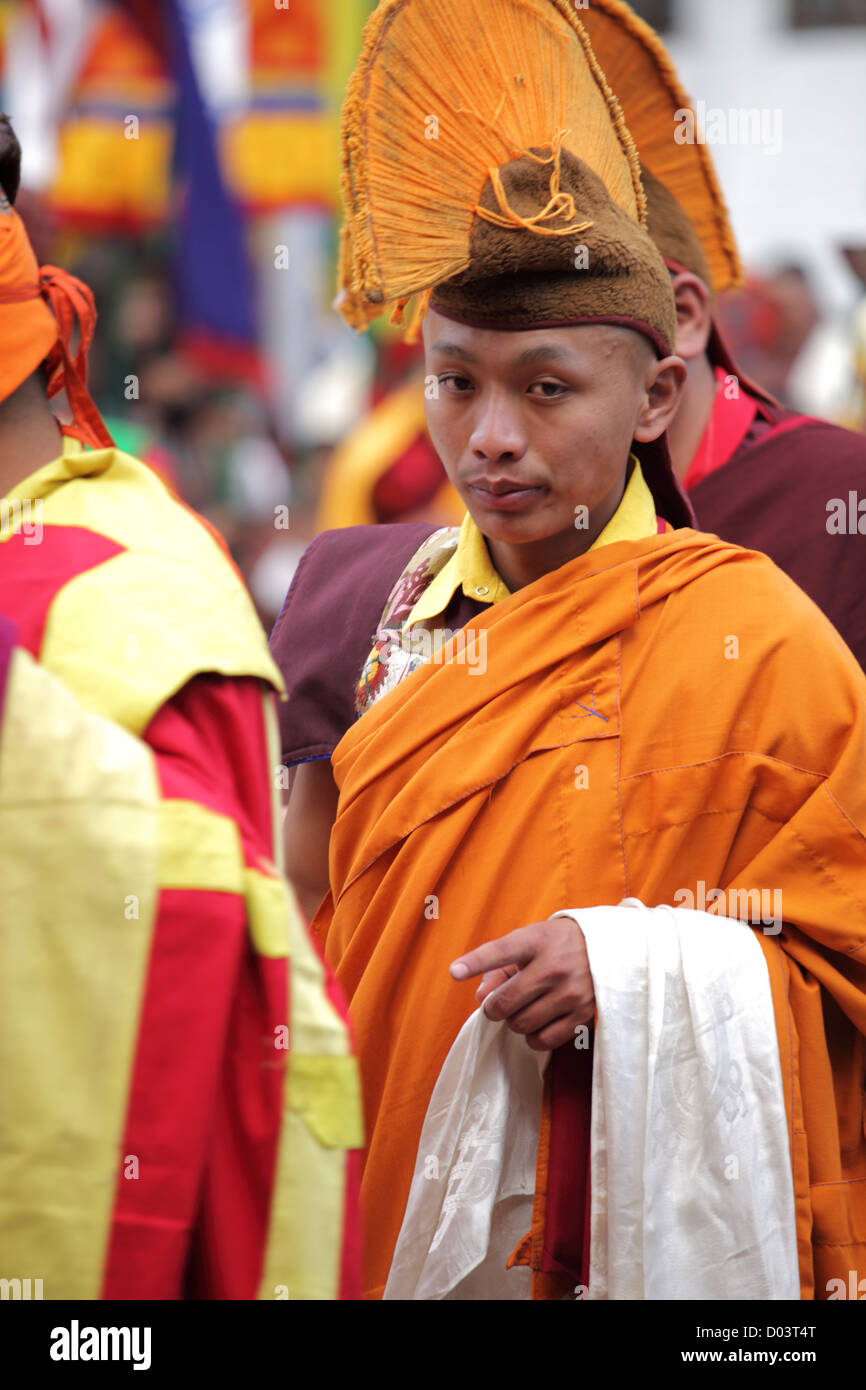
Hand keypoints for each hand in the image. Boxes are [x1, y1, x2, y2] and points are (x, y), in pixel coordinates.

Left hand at [450, 917, 594, 1051]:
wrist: (611, 949)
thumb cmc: (558, 945)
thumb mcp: (529, 941)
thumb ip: (499, 966)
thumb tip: (481, 998)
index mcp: (537, 941)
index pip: (501, 951)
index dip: (475, 962)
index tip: (455, 972)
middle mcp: (554, 966)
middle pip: (505, 1002)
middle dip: (494, 1008)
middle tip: (499, 1004)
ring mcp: (570, 992)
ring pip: (521, 1024)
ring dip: (515, 1021)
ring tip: (525, 1008)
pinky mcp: (582, 1015)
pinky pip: (542, 1040)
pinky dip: (532, 1037)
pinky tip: (538, 1022)